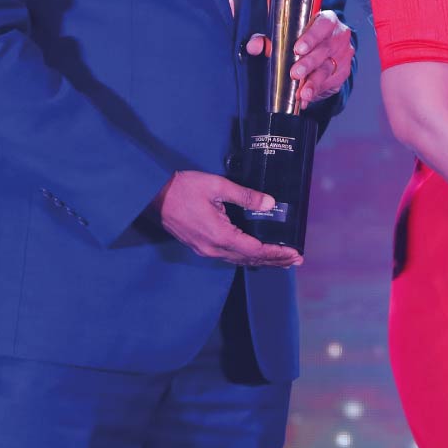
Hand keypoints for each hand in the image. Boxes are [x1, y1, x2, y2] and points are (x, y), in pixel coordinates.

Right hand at [152, 170, 302, 267]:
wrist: (153, 194)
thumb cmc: (184, 188)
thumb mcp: (218, 186)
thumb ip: (246, 196)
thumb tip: (270, 204)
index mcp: (220, 235)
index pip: (255, 250)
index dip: (276, 253)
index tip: (294, 253)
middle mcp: (213, 248)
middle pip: (249, 259)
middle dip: (274, 260)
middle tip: (295, 261)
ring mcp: (204, 249)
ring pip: (238, 260)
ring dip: (261, 260)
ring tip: (281, 260)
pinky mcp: (199, 246)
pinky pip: (228, 256)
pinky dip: (246, 257)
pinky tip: (255, 254)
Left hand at [245, 9, 352, 107]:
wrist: (321, 51)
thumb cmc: (301, 39)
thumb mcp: (283, 36)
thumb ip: (267, 40)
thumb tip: (254, 46)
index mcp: (327, 20)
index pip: (323, 25)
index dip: (312, 37)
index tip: (297, 49)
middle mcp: (339, 36)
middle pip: (325, 49)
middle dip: (309, 63)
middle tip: (295, 73)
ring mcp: (343, 55)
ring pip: (328, 68)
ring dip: (314, 82)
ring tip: (302, 93)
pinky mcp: (342, 73)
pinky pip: (331, 83)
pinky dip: (317, 92)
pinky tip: (307, 98)